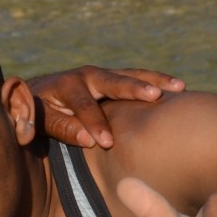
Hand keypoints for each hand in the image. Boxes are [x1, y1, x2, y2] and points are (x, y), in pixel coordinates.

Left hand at [27, 66, 183, 149]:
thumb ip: (60, 128)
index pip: (83, 106)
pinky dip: (156, 81)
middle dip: (134, 88)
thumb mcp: (40, 120)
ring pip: (132, 75)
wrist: (36, 91)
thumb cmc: (38, 111)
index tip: (106, 142)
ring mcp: (102, 75)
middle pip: (114, 81)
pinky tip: (178, 88)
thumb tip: (88, 139)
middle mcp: (87, 75)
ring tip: (180, 86)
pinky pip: (136, 78)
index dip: (94, 123)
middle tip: (155, 95)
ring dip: (156, 80)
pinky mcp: (113, 79)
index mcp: (67, 85)